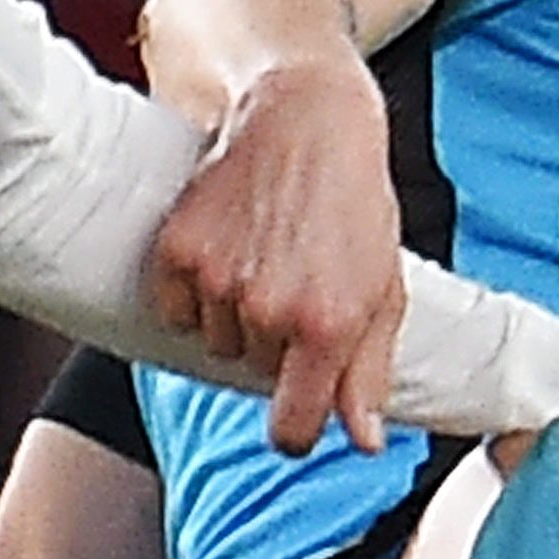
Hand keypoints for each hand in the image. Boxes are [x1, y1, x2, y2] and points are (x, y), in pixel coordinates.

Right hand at [149, 56, 403, 455]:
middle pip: (252, 375)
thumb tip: (364, 441)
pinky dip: (194, 290)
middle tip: (295, 281)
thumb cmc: (353, 202)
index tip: (296, 413)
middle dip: (273, 343)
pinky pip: (174, 309)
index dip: (294, 429)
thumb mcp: (384, 288)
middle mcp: (270, 309)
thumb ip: (372, 374)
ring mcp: (218, 281)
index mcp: (329, 326)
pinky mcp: (177, 251)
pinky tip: (227, 247)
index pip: (290, 431)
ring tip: (263, 256)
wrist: (306, 117)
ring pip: (213, 340)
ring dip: (232, 314)